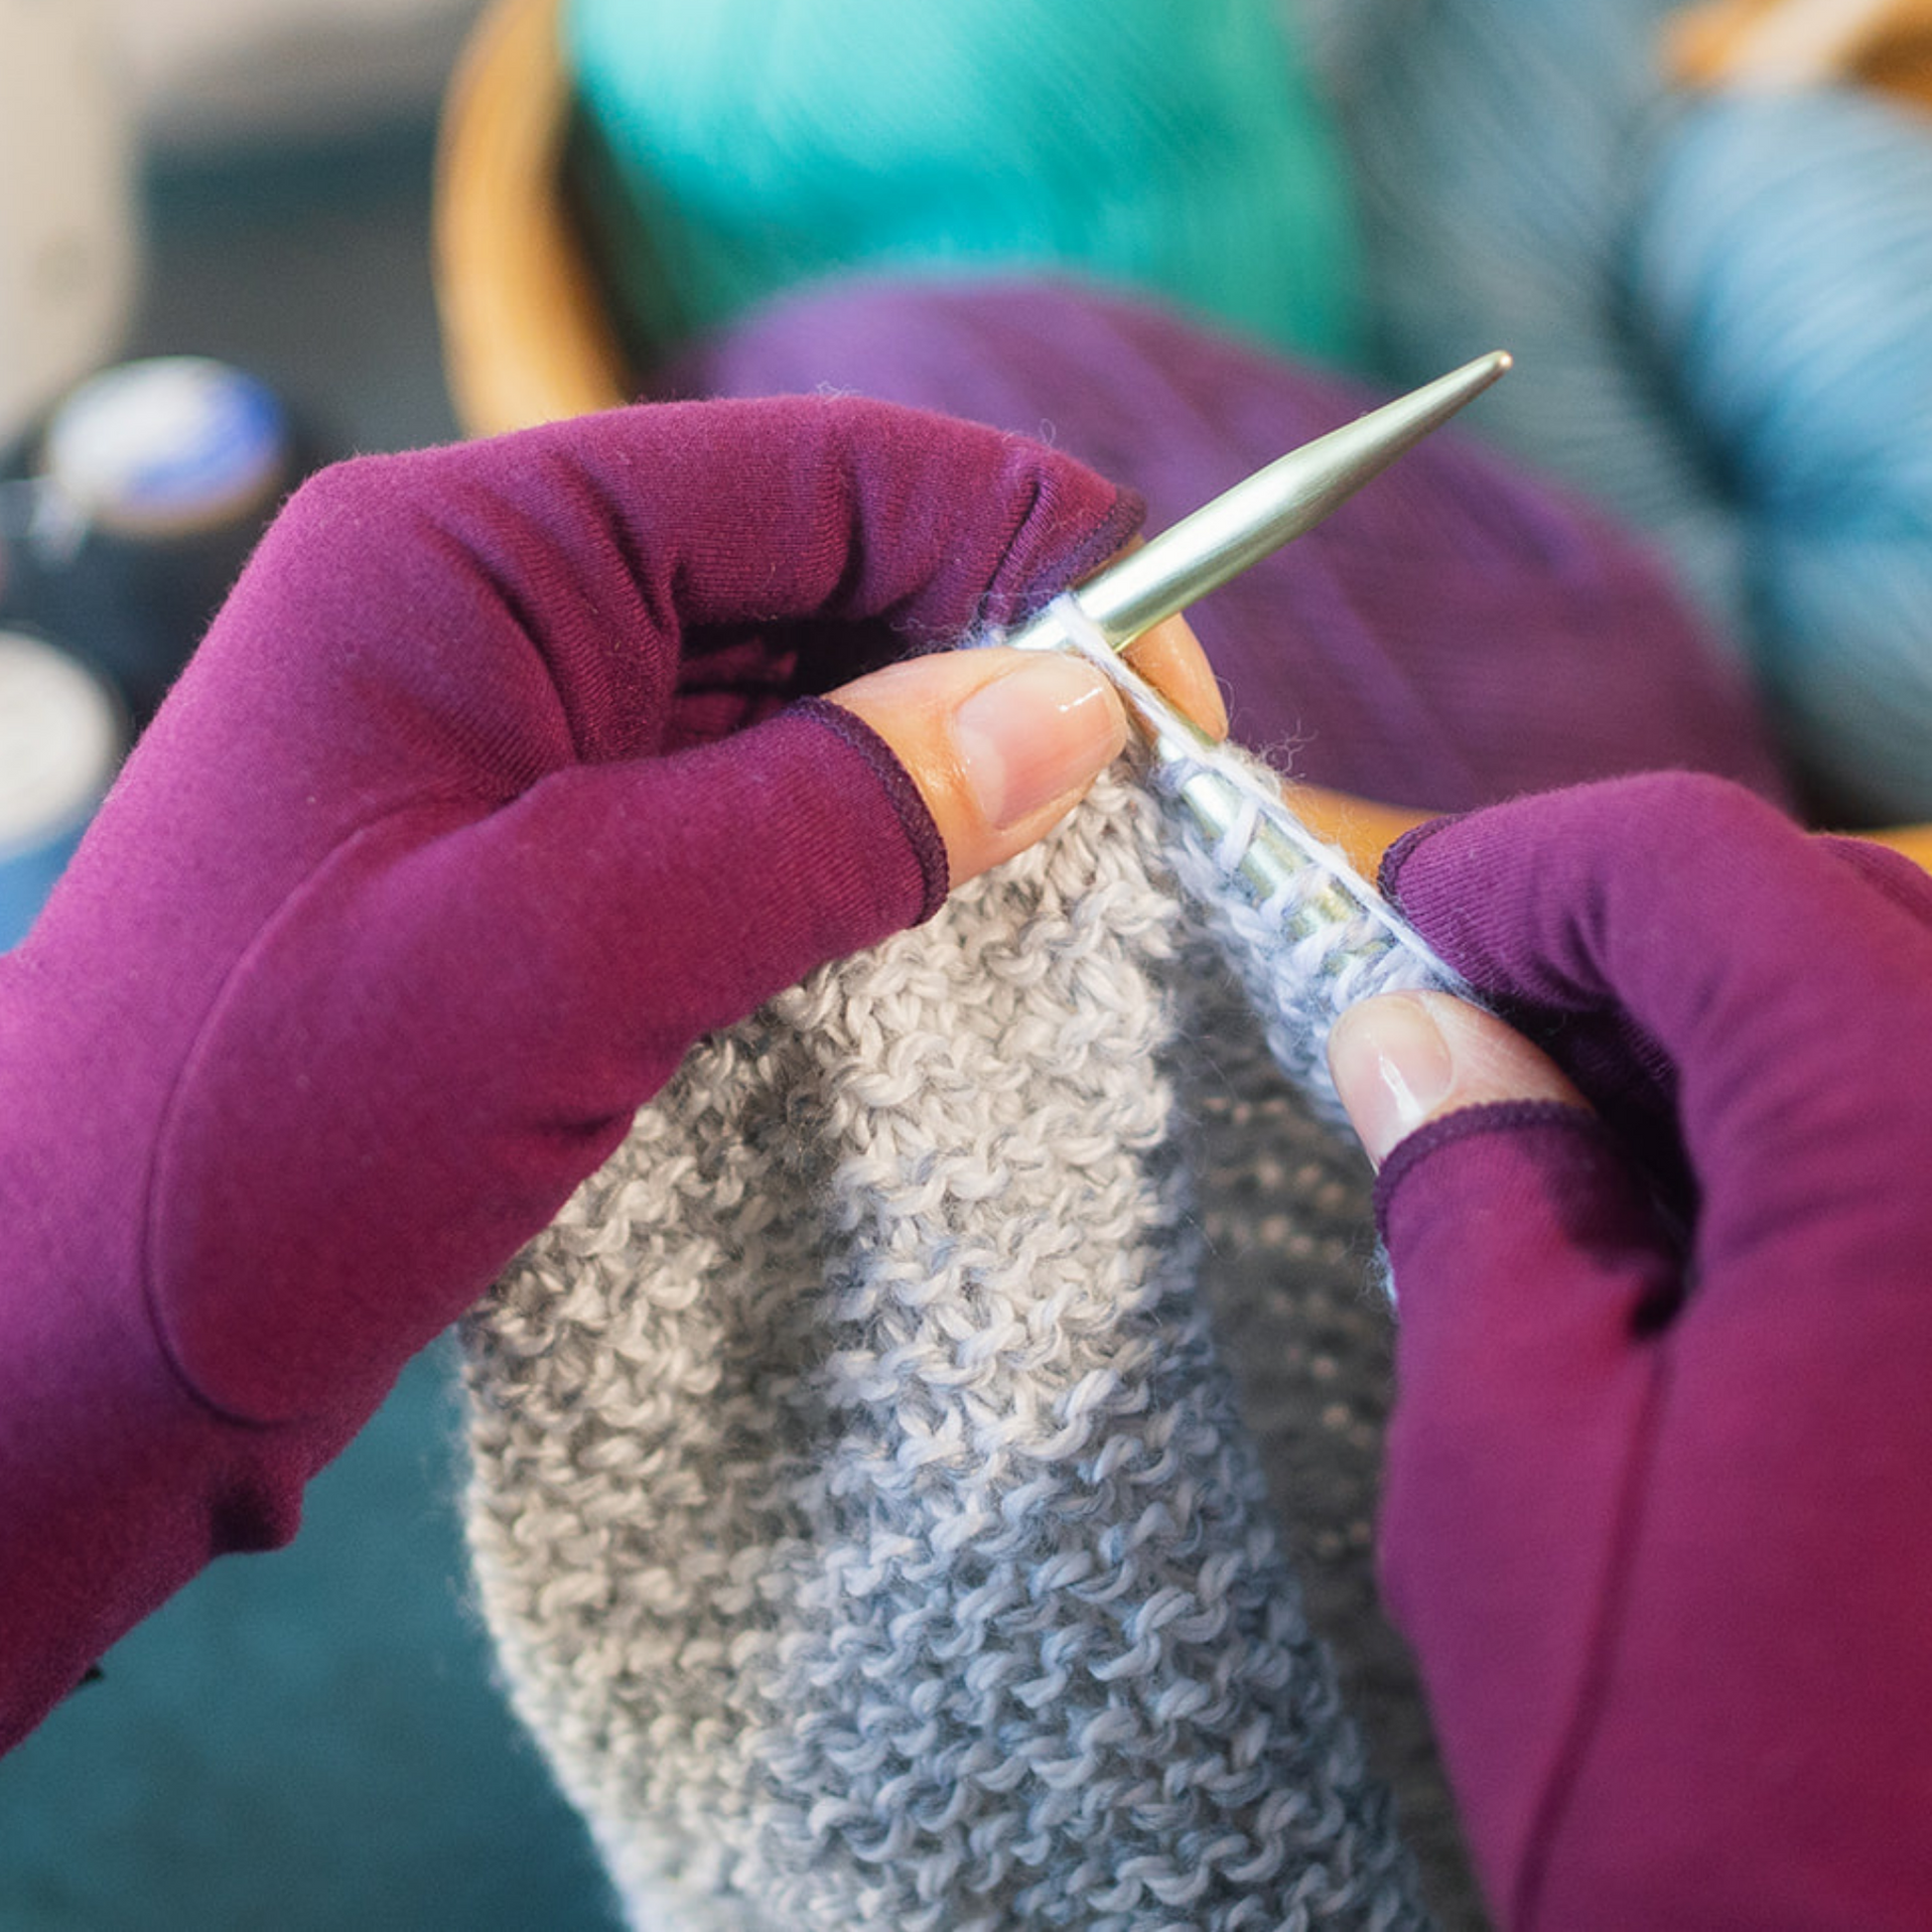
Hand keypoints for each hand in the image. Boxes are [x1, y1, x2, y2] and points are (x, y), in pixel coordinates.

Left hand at [0, 394, 1216, 1750]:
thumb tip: (1073, 714)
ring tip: (1066, 872)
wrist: (61, 1358)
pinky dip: (849, 859)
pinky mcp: (535, 873)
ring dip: (929, 773)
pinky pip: (738, 818)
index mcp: (471, 554)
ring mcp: (513, 748)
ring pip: (789, 706)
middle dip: (989, 669)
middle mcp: (493, 615)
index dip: (1020, 556)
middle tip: (1140, 802)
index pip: (817, 474)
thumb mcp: (572, 956)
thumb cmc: (252, 1138)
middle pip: (816, 577)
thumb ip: (834, 815)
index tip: (1166, 695)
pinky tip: (936, 927)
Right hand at [1326, 772, 1931, 1930]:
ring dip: (1737, 1056)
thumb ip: (1468, 1196)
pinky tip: (1734, 1268)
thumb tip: (1414, 1041)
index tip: (1408, 931)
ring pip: (1919, 1025)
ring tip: (1592, 1175)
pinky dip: (1841, 1158)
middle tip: (1473, 1059)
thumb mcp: (1509, 1472)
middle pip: (1831, 920)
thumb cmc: (1735, 1830)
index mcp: (1924, 1156)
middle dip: (1622, 962)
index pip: (1697, 871)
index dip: (1518, 874)